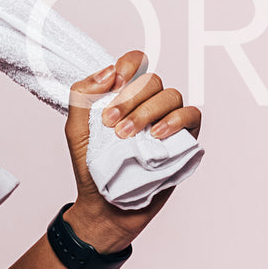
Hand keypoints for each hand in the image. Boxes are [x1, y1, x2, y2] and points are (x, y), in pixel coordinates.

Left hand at [61, 50, 201, 252]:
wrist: (104, 205)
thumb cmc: (91, 166)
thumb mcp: (76, 129)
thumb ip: (82, 96)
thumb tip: (108, 72)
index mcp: (124, 96)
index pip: (135, 63)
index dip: (129, 65)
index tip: (116, 81)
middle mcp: (148, 104)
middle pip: (151, 80)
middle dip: (129, 98)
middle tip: (111, 124)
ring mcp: (167, 121)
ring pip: (171, 96)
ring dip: (147, 112)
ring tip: (127, 136)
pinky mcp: (184, 140)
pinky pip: (192, 115)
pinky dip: (176, 120)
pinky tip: (158, 135)